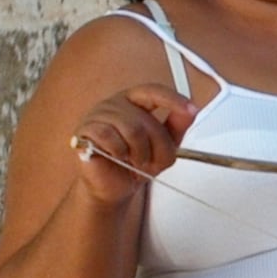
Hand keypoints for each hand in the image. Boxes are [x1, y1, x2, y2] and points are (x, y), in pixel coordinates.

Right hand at [66, 85, 195, 202]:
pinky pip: (108, 136)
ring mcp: (98, 115)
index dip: (173, 99)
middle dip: (156, 147)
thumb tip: (190, 110)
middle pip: (145, 120)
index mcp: (135, 102)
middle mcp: (115, 104)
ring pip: (129, 128)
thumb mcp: (164, 146)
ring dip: (138, 152)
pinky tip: (118, 157)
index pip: (154, 91)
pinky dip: (119, 152)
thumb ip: (177, 127)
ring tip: (134, 160)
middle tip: (151, 160)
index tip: (191, 110)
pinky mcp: (85, 130)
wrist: (115, 186)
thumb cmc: (136, 163)